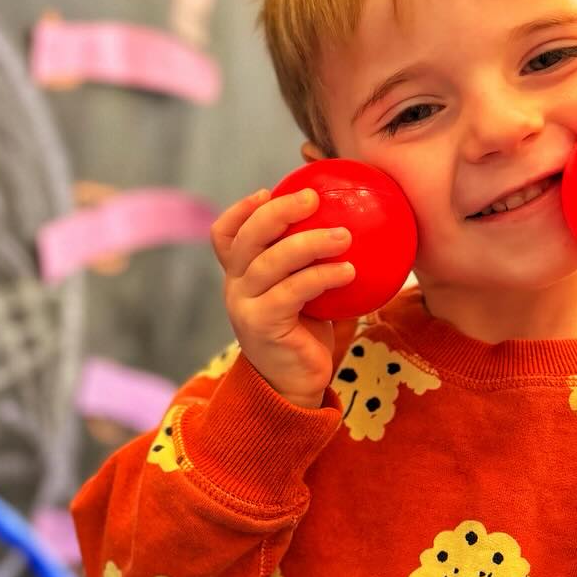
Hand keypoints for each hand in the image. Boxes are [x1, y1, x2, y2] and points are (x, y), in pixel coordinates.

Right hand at [210, 186, 356, 407]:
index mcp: (241, 275)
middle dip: (278, 211)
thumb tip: (351, 221)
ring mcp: (244, 305)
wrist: (294, 385)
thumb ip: (310, 261)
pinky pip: (292, 291)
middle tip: (313, 199)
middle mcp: (236, 286)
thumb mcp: (304, 292)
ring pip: (271, 261)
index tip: (268, 191)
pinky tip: (349, 272)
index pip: (224, 235)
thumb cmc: (305, 334)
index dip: (240, 210)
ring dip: (310, 242)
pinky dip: (322, 276)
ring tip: (345, 236)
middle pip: (246, 237)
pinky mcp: (261, 324)